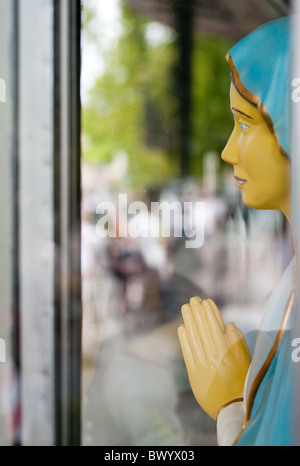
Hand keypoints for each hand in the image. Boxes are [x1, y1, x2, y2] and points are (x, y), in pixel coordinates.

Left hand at [178, 297, 250, 419]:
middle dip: (197, 311)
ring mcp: (202, 363)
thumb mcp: (245, 359)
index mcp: (227, 350)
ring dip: (188, 320)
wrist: (232, 407)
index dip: (209, 312)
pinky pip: (186, 350)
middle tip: (193, 299)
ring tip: (185, 307)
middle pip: (202, 328)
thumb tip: (227, 324)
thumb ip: (237, 340)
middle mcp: (213, 354)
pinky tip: (182, 327)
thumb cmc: (242, 381)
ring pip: (193, 336)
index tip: (205, 301)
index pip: (215, 325)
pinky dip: (183, 337)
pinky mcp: (193, 371)